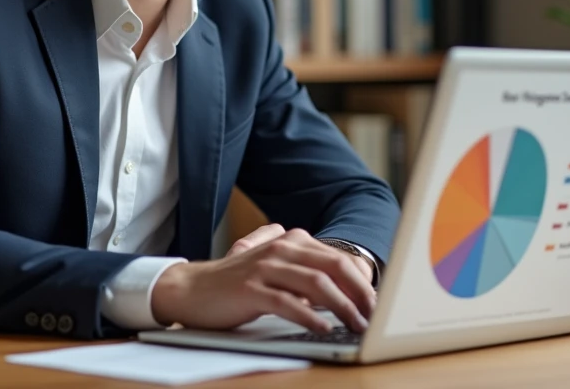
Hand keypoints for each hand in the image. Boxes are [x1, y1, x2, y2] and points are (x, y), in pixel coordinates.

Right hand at [152, 228, 375, 332]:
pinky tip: (323, 328)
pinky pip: (287, 302)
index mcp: (291, 241)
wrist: (191, 289)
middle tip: (375, 315)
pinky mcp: (251, 289)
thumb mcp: (274, 268)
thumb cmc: (236, 284)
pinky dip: (310, 316)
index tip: (378, 304)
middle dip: (359, 292)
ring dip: (342, 306)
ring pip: (316, 283)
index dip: (361, 281)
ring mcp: (266, 267)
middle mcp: (281, 248)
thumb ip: (303, 269)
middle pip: (333, 266)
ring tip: (356, 325)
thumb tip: (341, 286)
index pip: (337, 258)